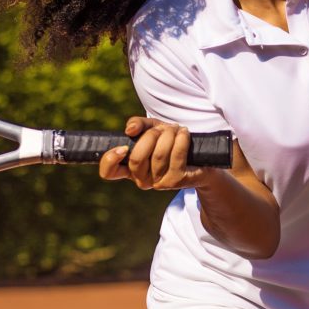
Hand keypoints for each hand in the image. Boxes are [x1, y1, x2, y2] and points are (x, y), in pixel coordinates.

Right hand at [97, 117, 214, 190]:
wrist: (199, 157)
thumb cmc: (170, 142)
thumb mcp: (151, 129)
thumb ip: (137, 124)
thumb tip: (129, 130)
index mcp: (130, 169)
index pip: (108, 172)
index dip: (110, 159)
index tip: (122, 146)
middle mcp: (142, 180)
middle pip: (136, 157)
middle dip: (150, 136)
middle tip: (162, 129)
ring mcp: (159, 183)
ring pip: (158, 154)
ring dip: (168, 135)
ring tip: (176, 129)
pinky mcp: (177, 181)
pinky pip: (176, 155)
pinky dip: (181, 139)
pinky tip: (184, 133)